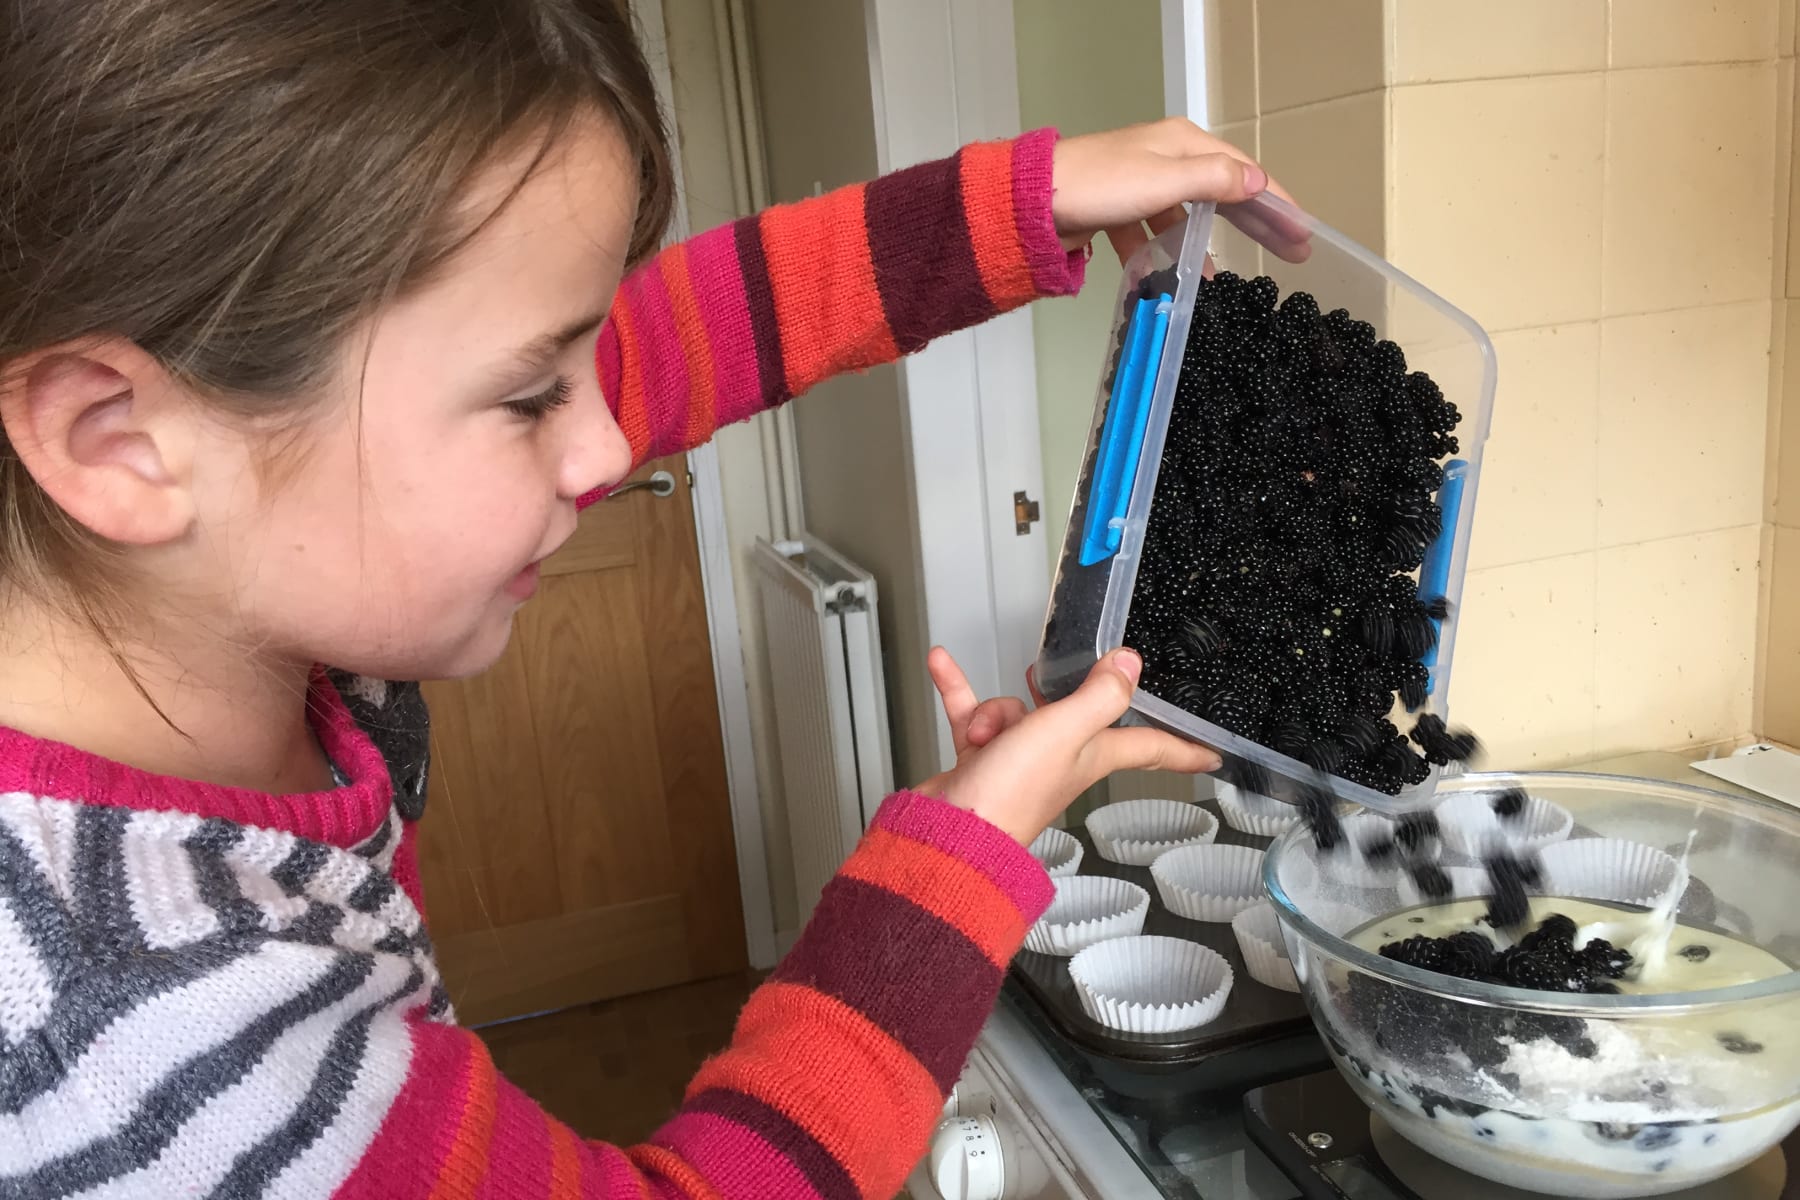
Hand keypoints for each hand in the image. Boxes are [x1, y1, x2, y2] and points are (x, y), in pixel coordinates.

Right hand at [915, 647, 1220, 845]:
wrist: (949, 832)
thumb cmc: (1008, 796)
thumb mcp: (1064, 733)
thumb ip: (1099, 695)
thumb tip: (1131, 663)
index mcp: (1092, 757)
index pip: (1152, 749)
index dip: (1186, 750)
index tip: (1214, 754)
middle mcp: (1059, 761)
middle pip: (1071, 715)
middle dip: (1057, 698)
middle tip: (1064, 679)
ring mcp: (1017, 762)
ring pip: (1014, 712)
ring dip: (992, 710)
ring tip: (982, 728)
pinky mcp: (980, 759)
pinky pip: (970, 712)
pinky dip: (957, 690)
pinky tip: (942, 663)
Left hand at [1050, 118, 1308, 265]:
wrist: (1032, 202)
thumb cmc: (1099, 184)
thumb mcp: (1166, 180)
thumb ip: (1215, 181)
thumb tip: (1258, 180)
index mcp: (1182, 142)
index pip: (1244, 170)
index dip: (1276, 199)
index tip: (1302, 230)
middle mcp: (1164, 157)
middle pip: (1221, 192)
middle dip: (1253, 223)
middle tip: (1288, 253)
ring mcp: (1139, 183)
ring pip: (1184, 217)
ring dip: (1201, 248)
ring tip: (1221, 281)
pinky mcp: (1116, 208)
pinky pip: (1150, 234)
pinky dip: (1161, 255)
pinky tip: (1168, 280)